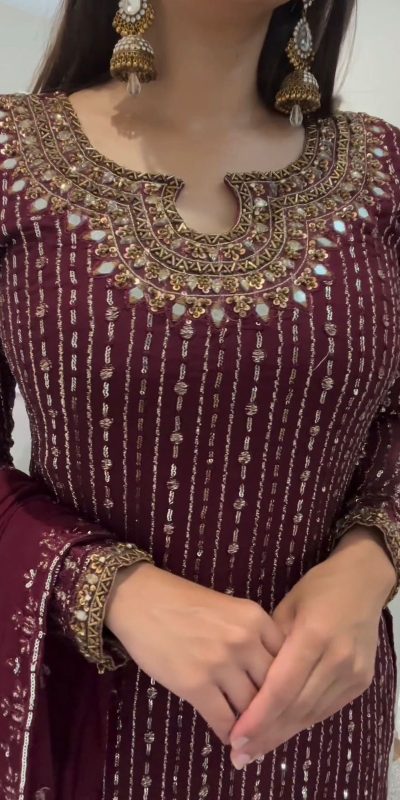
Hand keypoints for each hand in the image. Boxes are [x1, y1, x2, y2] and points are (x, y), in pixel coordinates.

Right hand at [104, 561, 284, 744]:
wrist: (140, 600)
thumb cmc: (184, 604)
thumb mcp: (230, 611)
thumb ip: (254, 638)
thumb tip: (274, 678)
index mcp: (256, 619)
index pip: (289, 662)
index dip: (288, 685)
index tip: (285, 700)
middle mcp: (244, 640)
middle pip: (274, 688)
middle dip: (272, 709)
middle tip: (271, 725)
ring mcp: (220, 663)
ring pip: (251, 708)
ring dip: (250, 725)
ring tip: (249, 734)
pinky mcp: (196, 684)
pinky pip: (224, 720)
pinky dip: (228, 732)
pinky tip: (227, 735)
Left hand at [228, 527, 395, 768]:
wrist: (363, 582)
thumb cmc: (317, 588)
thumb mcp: (286, 608)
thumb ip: (269, 645)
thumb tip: (245, 681)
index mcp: (314, 635)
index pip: (281, 687)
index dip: (257, 716)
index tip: (235, 736)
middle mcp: (337, 658)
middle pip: (296, 707)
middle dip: (266, 734)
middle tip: (238, 754)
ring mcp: (353, 672)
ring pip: (312, 714)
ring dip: (282, 734)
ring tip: (254, 750)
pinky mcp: (361, 681)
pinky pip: (326, 709)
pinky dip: (302, 721)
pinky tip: (281, 731)